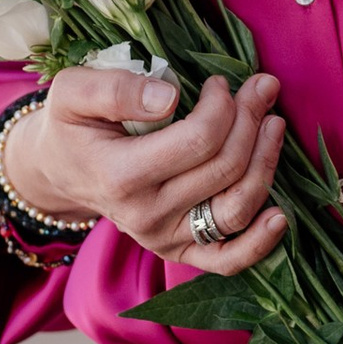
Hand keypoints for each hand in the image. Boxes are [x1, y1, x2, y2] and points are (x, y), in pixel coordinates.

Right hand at [1, 67, 288, 276]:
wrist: (61, 169)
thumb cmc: (73, 124)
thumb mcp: (74, 91)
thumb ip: (116, 89)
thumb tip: (169, 97)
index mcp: (120, 175)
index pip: (197, 141)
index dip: (222, 106)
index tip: (220, 82)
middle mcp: (145, 216)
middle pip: (224, 168)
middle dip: (251, 120)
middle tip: (259, 87)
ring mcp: (164, 238)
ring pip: (235, 208)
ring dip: (266, 162)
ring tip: (274, 124)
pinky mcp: (179, 250)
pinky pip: (227, 261)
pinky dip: (260, 243)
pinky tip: (281, 215)